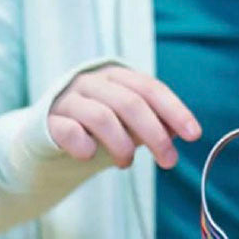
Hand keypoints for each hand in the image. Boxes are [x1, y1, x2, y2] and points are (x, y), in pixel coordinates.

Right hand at [48, 65, 200, 166]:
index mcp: (115, 76)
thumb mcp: (126, 124)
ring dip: (122, 144)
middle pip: (130, 102)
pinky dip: (85, 146)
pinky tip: (89, 157)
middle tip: (169, 160)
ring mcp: (67, 99)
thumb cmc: (94, 128)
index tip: (194, 135)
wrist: (44, 138)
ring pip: (102, 117)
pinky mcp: (47, 121)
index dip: (174, 110)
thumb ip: (151, 123)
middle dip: (155, 134)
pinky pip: (70, 131)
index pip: (150, 88)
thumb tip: (178, 131)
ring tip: (126, 162)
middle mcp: (91, 82)